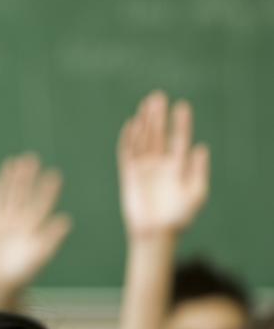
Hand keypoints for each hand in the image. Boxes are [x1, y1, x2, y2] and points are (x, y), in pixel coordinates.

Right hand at [0, 153, 71, 304]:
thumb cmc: (21, 273)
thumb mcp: (39, 256)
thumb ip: (51, 238)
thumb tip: (67, 220)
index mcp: (33, 227)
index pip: (41, 204)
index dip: (47, 190)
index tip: (55, 175)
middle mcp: (18, 220)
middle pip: (23, 194)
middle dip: (27, 178)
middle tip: (31, 159)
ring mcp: (1, 220)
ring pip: (6, 195)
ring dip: (8, 180)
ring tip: (12, 162)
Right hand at [118, 91, 209, 237]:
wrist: (155, 232)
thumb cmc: (178, 216)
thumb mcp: (196, 193)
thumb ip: (198, 170)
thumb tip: (201, 147)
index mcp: (176, 166)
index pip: (178, 139)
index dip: (180, 123)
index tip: (182, 106)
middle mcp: (159, 163)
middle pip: (158, 134)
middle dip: (158, 116)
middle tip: (158, 96)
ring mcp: (143, 167)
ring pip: (142, 139)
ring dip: (143, 122)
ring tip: (145, 105)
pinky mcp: (128, 173)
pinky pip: (126, 152)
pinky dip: (128, 139)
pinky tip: (131, 125)